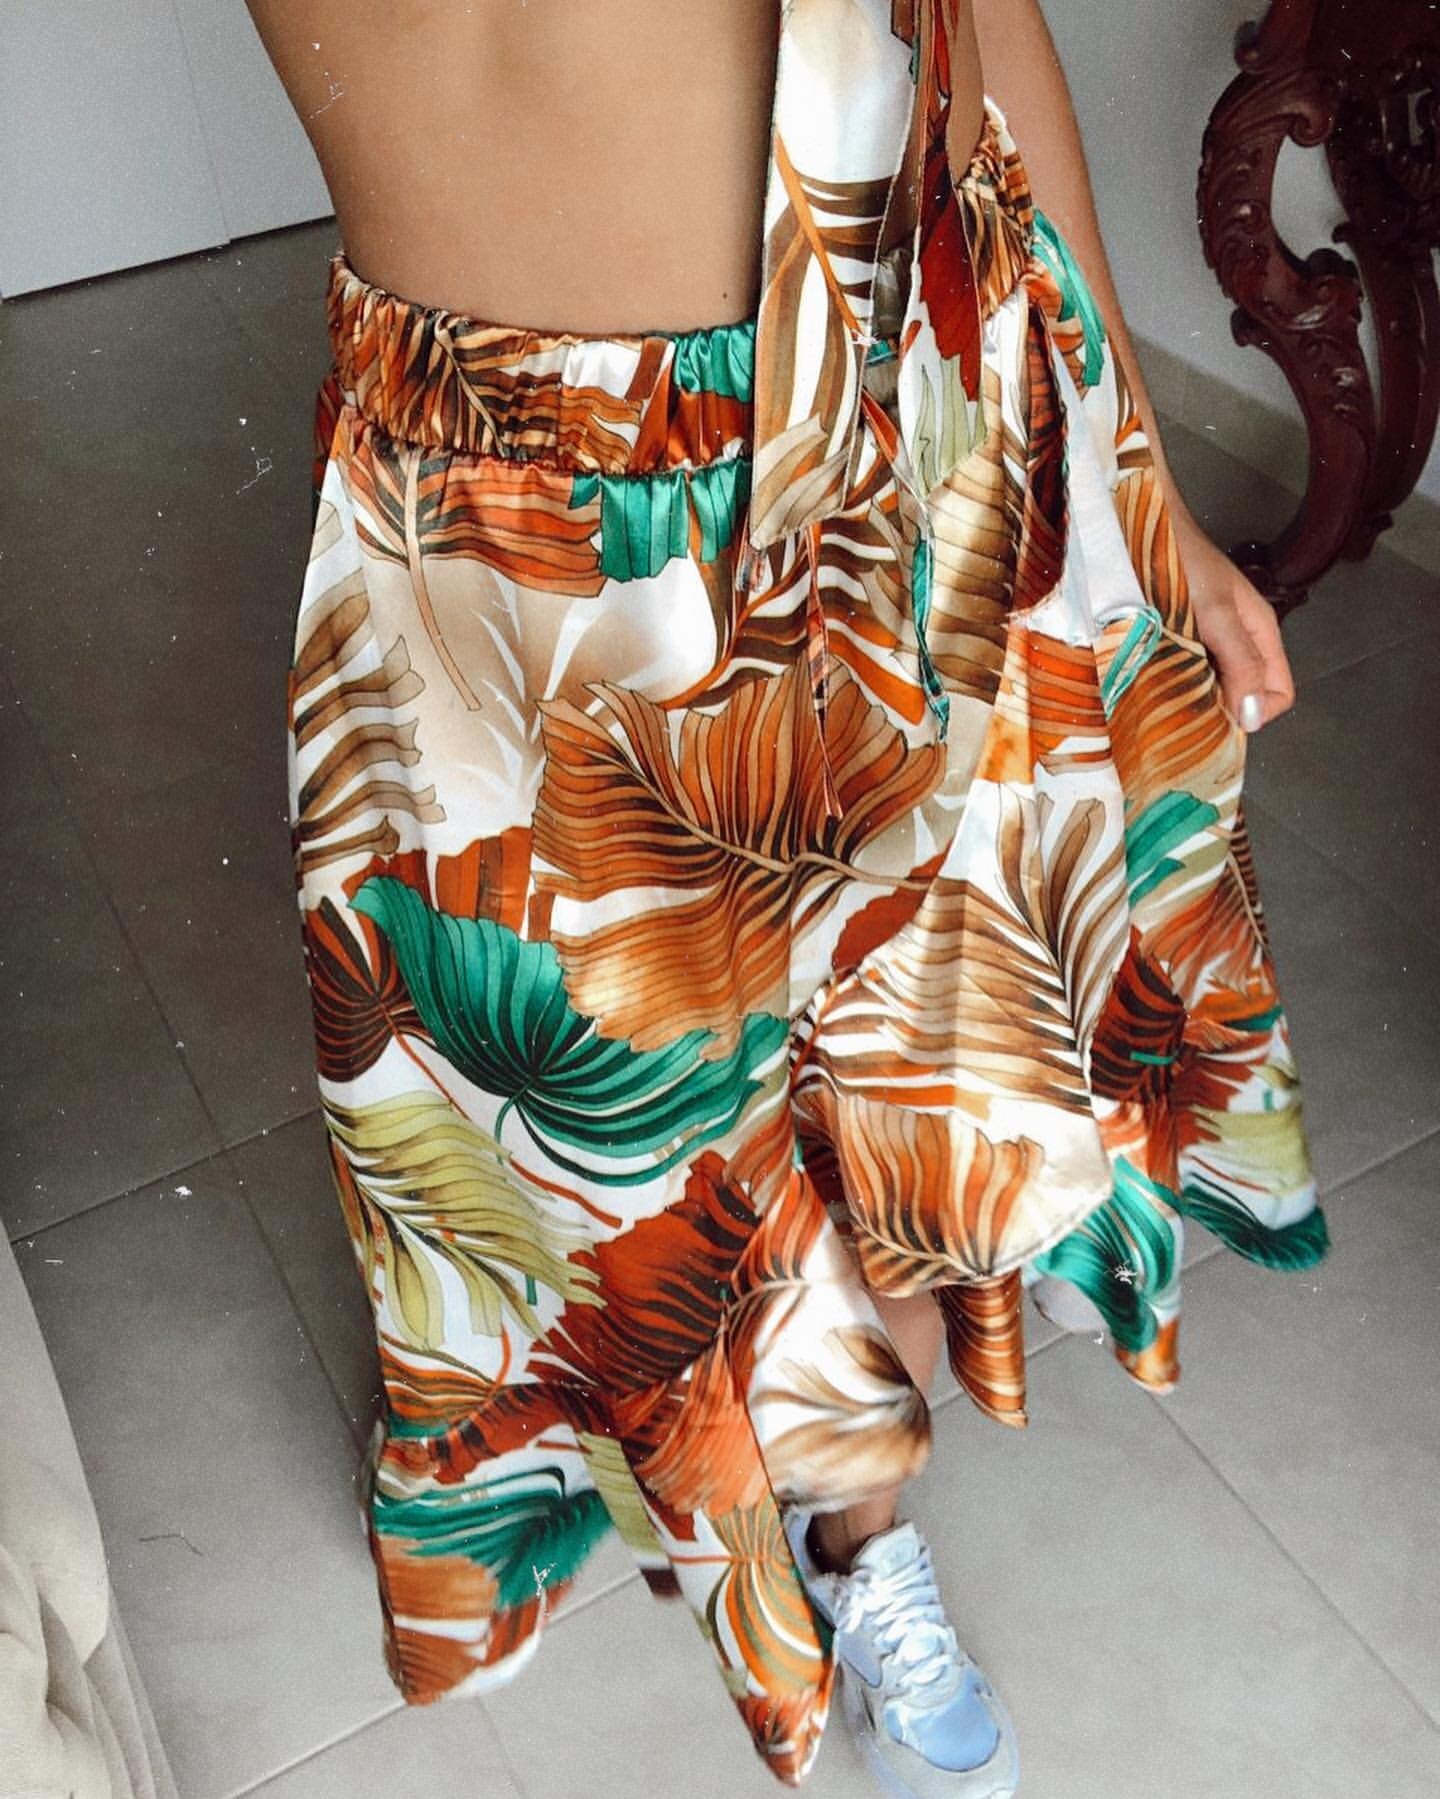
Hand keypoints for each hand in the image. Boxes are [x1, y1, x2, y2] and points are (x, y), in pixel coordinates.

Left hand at [1167, 498, 1296, 731]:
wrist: (1144, 530)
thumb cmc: (1183, 561)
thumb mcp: (1216, 612)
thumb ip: (1240, 660)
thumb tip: (1253, 715)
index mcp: (1259, 633)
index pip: (1278, 692)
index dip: (1254, 711)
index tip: (1219, 717)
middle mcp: (1238, 641)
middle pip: (1244, 694)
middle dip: (1220, 710)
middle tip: (1184, 709)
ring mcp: (1209, 641)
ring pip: (1214, 687)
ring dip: (1193, 698)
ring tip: (1164, 694)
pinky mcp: (1181, 639)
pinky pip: (1187, 673)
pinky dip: (1173, 682)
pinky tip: (1153, 678)